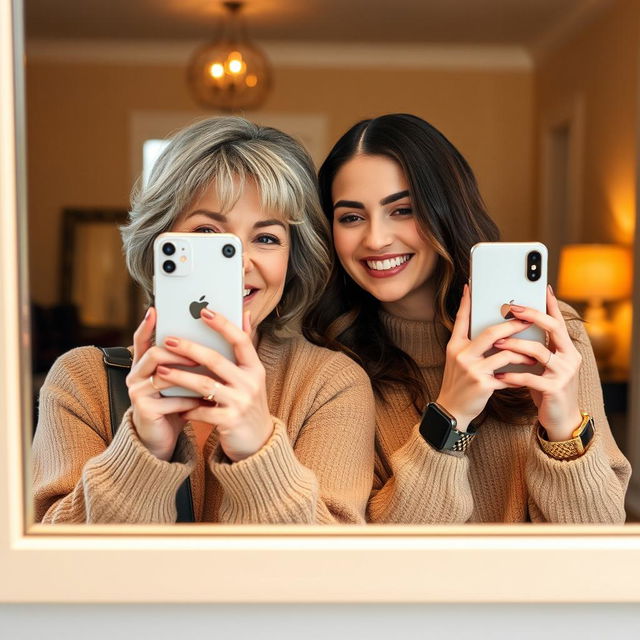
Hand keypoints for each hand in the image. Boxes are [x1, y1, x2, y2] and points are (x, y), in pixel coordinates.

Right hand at [126, 307, 200, 460]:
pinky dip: (188, 399)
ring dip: (187, 375)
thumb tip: (211, 336)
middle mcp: (136, 375)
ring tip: (206, 375)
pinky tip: (204, 400)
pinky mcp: (144, 410)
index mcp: (144, 364)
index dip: (147, 325)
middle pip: (154, 353)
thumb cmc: (177, 402)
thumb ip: (192, 358)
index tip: (155, 310)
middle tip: (201, 355)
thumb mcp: (183, 378)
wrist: (163, 437)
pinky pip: (169, 400)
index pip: (141, 339)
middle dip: (180, 352)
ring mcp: (137, 392)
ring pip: (162, 375)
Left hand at [156, 309, 273, 461]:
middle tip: (168, 340)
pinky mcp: (230, 421)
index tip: (204, 311)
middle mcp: (251, 383)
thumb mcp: (251, 375)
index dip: (223, 325)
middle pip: (216, 360)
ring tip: (161, 370)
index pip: (241, 340)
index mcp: (255, 368)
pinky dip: (186, 408)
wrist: (258, 441)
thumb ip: (245, 348)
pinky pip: (202, 411)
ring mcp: (241, 402)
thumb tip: (245, 313)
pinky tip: (175, 405)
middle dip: (189, 348)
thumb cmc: (247, 402)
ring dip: (180, 377)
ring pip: (204, 385)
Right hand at [436, 284, 537, 430]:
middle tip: (528, 319)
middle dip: (513, 324)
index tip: (471, 287)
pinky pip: (508, 375)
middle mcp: (462, 355)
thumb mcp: (458, 361)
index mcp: (455, 346)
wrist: (451, 410)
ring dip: (523, 353)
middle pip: (491, 332)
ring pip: (505, 353)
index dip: (466, 303)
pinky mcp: (483, 384)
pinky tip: (525, 375)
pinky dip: (518, 375)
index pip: (462, 319)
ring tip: (533, 354)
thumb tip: (491, 331)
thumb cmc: (459, 383)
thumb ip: (471, 345)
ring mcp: (472, 369)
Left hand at [493, 285, 582, 440]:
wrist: (560, 418)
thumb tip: (514, 326)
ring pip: (538, 351)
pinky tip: (499, 375)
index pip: (558, 321)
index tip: (542, 288)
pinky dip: (512, 375)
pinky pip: (530, 377)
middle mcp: (569, 357)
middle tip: (511, 308)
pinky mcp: (554, 389)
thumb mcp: (543, 365)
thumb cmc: (546, 388)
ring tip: (496, 344)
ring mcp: (564, 373)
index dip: (550, 304)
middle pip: (553, 328)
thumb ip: (535, 348)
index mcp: (565, 349)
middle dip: (531, 316)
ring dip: (514, 345)